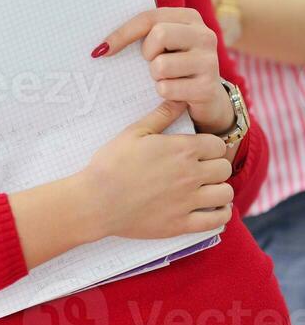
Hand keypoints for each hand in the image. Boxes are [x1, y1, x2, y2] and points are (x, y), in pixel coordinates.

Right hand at [78, 100, 232, 239]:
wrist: (98, 200)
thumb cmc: (113, 162)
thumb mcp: (135, 131)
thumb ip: (162, 115)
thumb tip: (181, 99)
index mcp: (181, 149)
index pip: (217, 144)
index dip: (210, 144)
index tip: (200, 148)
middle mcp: (191, 174)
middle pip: (225, 168)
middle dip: (216, 164)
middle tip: (202, 167)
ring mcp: (189, 202)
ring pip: (226, 193)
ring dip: (220, 188)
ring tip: (206, 187)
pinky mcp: (183, 225)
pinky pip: (217, 221)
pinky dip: (220, 213)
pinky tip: (211, 207)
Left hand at [92, 7, 233, 133]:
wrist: (209, 99)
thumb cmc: (177, 65)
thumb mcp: (165, 44)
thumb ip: (143, 34)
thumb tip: (100, 48)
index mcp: (190, 17)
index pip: (149, 17)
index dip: (123, 33)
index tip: (103, 49)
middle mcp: (205, 35)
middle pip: (159, 35)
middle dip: (148, 53)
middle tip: (153, 62)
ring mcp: (209, 61)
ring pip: (161, 65)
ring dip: (155, 77)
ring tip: (167, 78)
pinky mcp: (208, 88)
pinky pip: (167, 89)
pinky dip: (163, 93)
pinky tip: (175, 93)